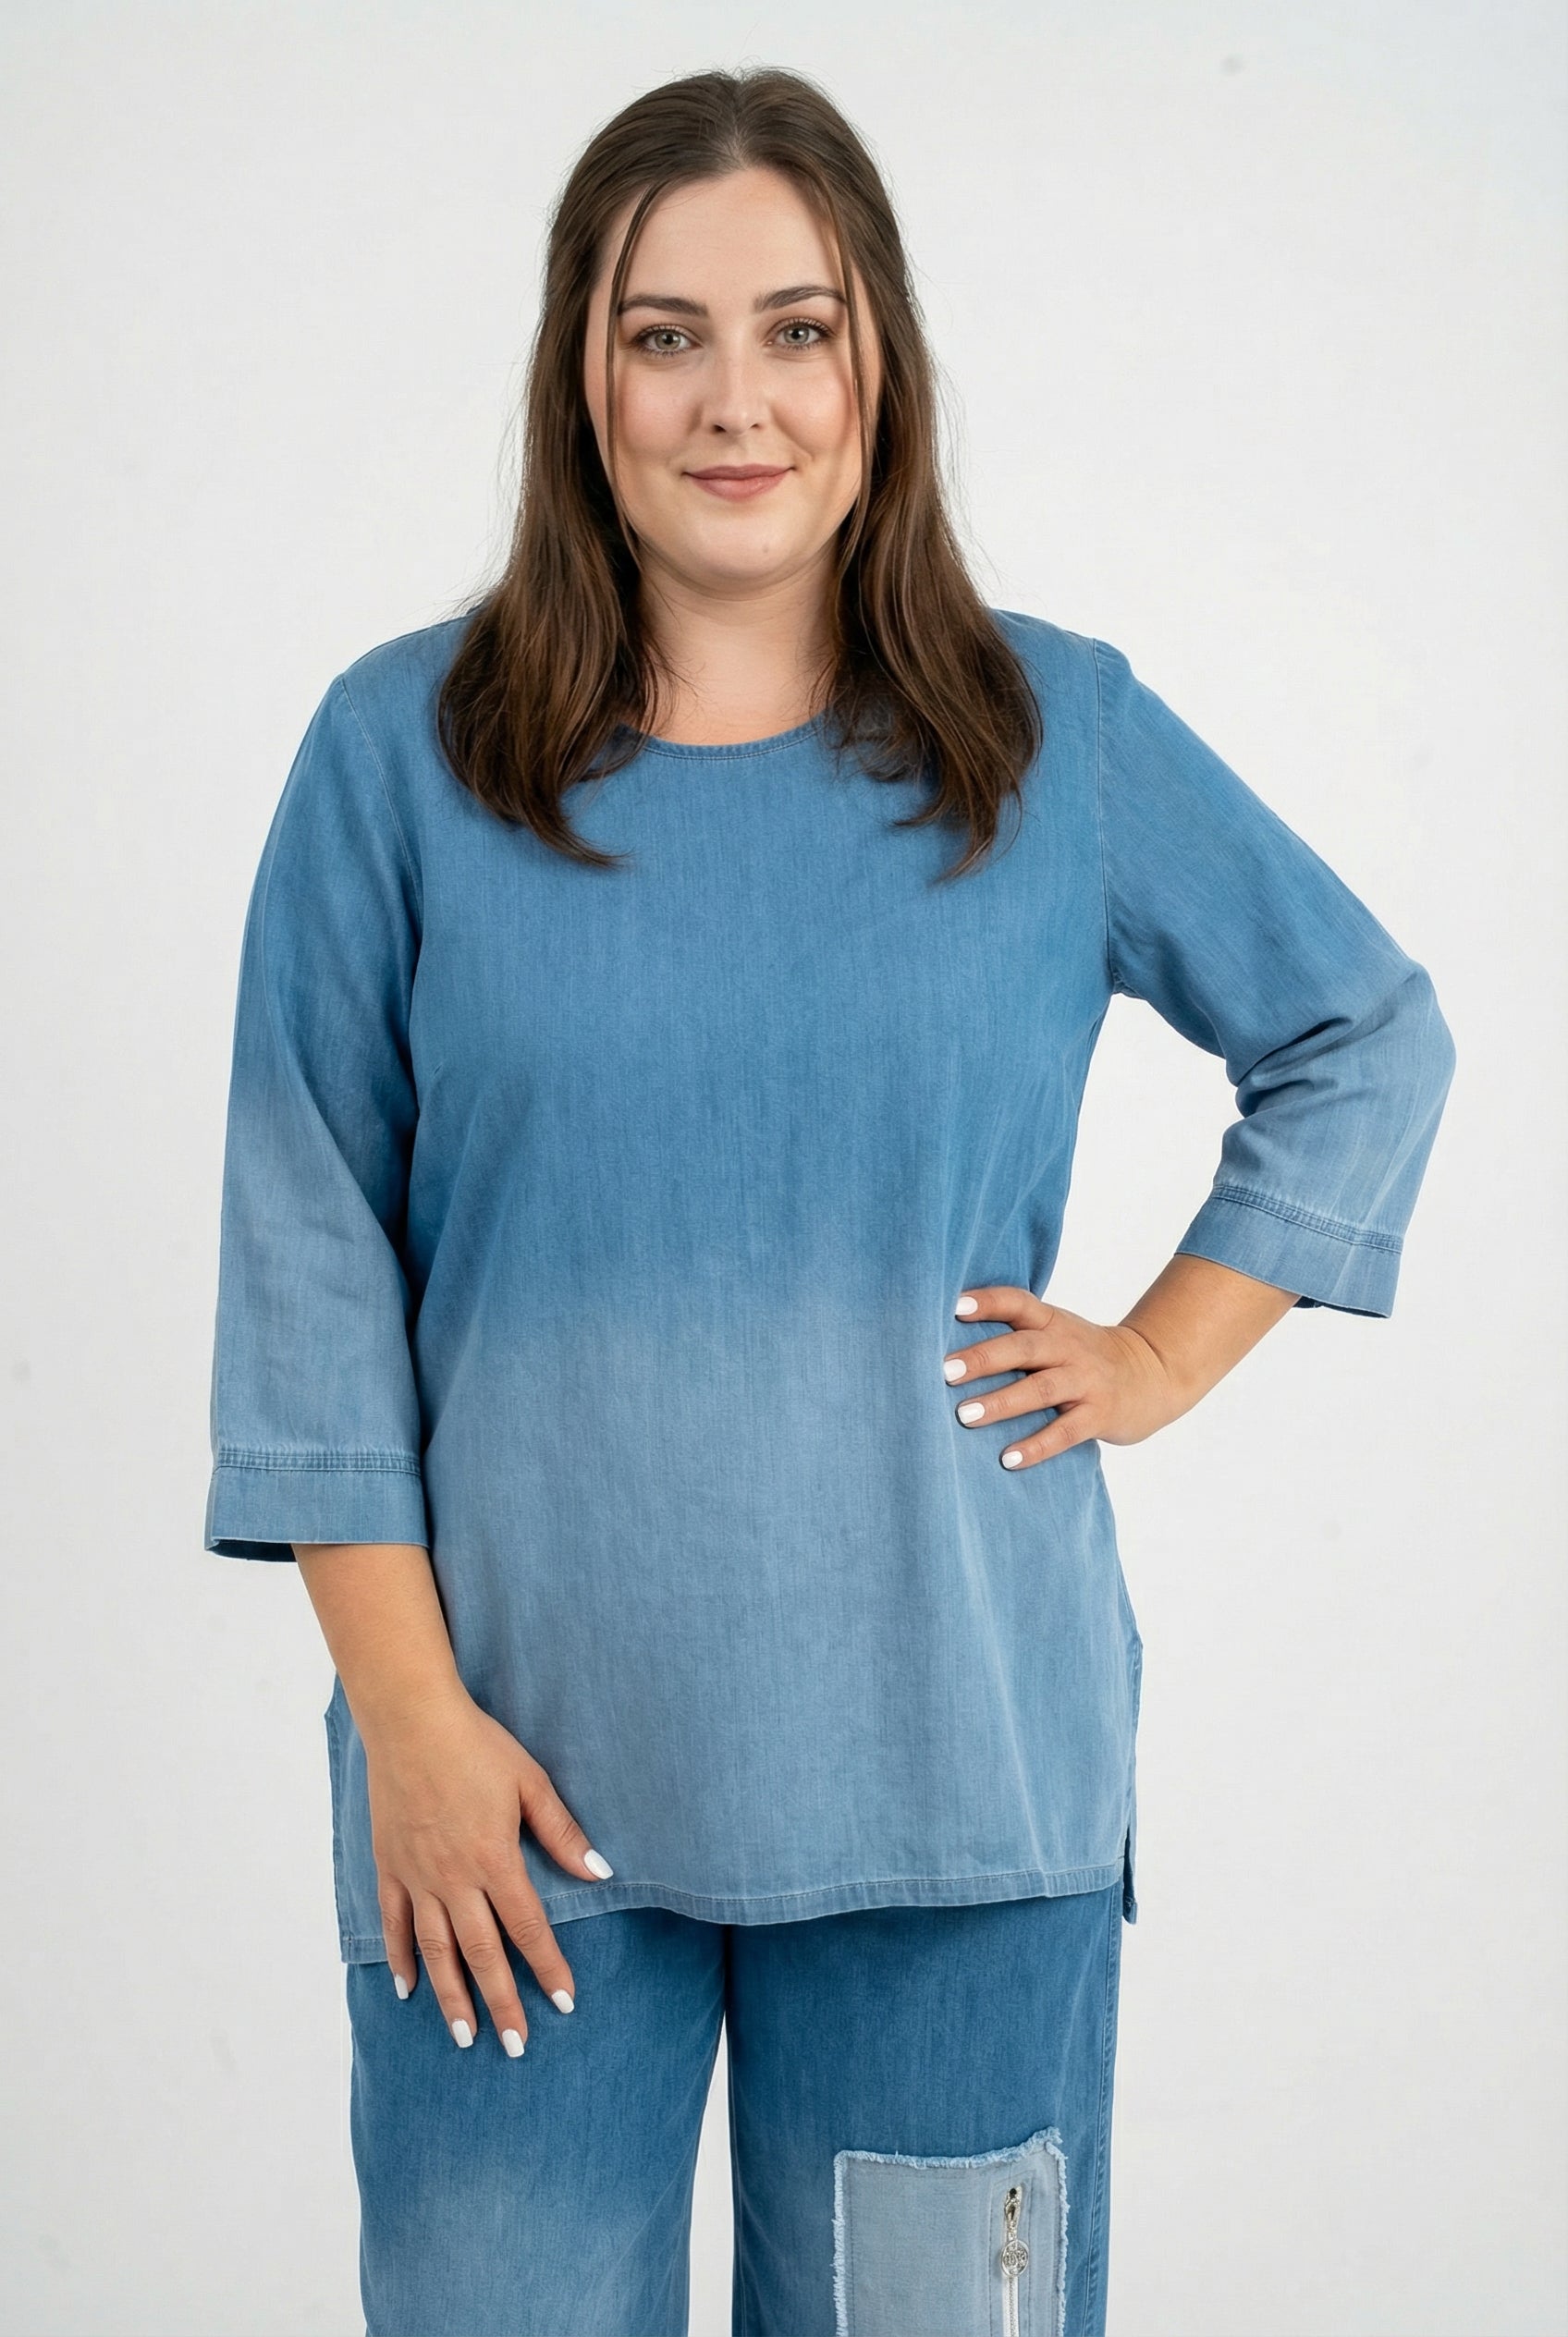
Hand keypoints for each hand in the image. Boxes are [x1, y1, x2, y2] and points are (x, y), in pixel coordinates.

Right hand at [360, 1683, 610, 2054]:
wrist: (411, 1720)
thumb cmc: (477, 1746)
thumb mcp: (530, 1783)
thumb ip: (562, 1833)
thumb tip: (601, 1872)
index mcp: (494, 1859)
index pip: (528, 1928)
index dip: (547, 1968)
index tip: (564, 2003)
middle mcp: (454, 1878)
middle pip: (481, 1954)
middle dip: (501, 2003)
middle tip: (514, 2046)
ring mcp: (417, 1875)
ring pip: (435, 1951)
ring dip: (451, 1997)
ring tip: (465, 2036)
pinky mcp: (389, 1865)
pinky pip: (394, 1924)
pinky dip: (401, 1959)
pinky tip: (410, 1989)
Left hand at [942, 1285, 1190, 1469]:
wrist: (1154, 1373)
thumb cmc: (1085, 1355)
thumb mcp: (1059, 1332)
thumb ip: (1016, 1333)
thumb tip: (946, 1343)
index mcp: (1053, 1323)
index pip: (1019, 1303)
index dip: (988, 1302)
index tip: (954, 1306)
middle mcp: (1068, 1347)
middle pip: (1024, 1347)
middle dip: (983, 1358)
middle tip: (945, 1371)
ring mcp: (1086, 1381)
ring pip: (1041, 1389)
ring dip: (1002, 1402)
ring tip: (964, 1416)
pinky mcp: (1099, 1414)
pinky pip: (1065, 1432)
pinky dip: (1036, 1446)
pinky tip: (1008, 1459)